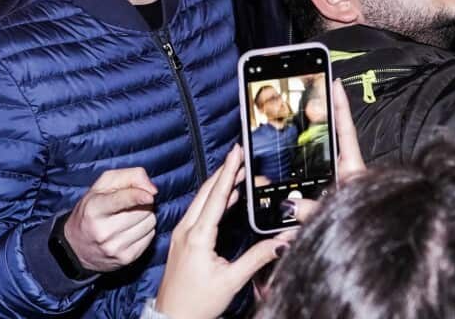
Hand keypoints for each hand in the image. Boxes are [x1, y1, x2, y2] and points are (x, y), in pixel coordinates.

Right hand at [63, 167, 158, 272]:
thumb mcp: (102, 186)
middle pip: (142, 210)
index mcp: (94, 209)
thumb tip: (152, 189)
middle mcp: (103, 231)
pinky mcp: (126, 258)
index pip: (119, 201)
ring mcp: (115, 247)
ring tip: (130, 217)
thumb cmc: (92, 210)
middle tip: (131, 205)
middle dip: (143, 203)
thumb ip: (129, 177)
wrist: (76, 247)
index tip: (151, 195)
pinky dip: (146, 230)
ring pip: (150, 223)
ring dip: (145, 216)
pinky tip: (132, 230)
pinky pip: (151, 237)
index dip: (137, 196)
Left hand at [155, 145, 288, 318]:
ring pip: (201, 200)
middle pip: (207, 192)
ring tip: (239, 172)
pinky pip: (198, 211)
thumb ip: (258, 257)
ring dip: (220, 184)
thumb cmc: (196, 304)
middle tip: (242, 157)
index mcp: (197, 236)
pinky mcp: (181, 240)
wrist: (171, 318)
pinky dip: (214, 199)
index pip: (217, 196)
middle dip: (226, 172)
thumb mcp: (231, 280)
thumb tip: (283, 241)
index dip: (229, 172)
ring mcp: (181, 234)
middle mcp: (186, 230)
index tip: (237, 152)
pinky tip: (227, 197)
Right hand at [293, 81, 364, 222]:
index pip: (345, 131)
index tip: (336, 83)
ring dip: (300, 164)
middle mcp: (346, 177)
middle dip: (315, 128)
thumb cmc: (366, 231)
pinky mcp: (329, 204)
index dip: (340, 107)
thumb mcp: (335, 216)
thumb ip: (312, 210)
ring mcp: (337, 189)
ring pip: (315, 170)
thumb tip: (289, 205)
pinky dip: (296, 192)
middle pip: (328, 145)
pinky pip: (308, 193)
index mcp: (353, 171)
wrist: (371, 253)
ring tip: (284, 144)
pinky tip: (279, 195)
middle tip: (304, 105)